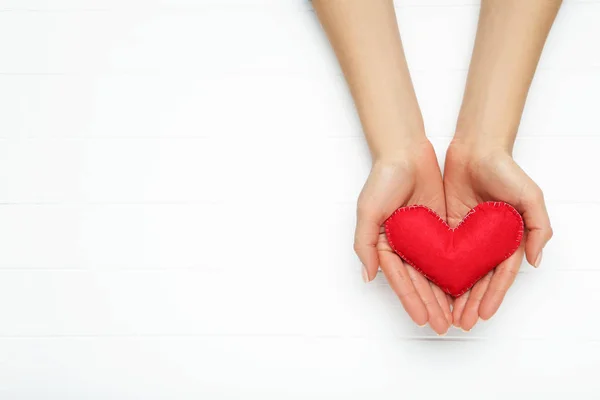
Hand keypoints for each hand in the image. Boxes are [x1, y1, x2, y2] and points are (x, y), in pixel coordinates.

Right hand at [355, 140, 451, 333]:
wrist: (406, 151)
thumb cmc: (383, 179)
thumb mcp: (367, 211)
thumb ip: (365, 244)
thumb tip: (369, 276)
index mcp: (384, 244)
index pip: (399, 279)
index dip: (411, 300)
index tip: (423, 319)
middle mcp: (403, 245)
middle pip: (418, 281)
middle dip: (430, 305)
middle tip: (443, 326)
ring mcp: (422, 238)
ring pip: (435, 272)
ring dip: (443, 295)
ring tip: (455, 317)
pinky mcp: (440, 228)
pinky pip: (449, 255)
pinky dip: (455, 272)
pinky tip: (465, 289)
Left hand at [443, 140, 552, 330]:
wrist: (475, 147)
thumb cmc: (505, 169)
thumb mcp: (531, 195)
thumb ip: (537, 227)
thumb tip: (536, 260)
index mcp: (508, 237)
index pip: (500, 274)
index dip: (492, 296)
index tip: (483, 315)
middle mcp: (487, 240)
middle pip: (478, 277)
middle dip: (471, 301)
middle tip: (461, 322)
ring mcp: (466, 235)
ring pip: (459, 271)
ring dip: (453, 293)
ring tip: (446, 314)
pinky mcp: (446, 226)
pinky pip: (441, 253)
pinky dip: (437, 271)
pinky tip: (431, 288)